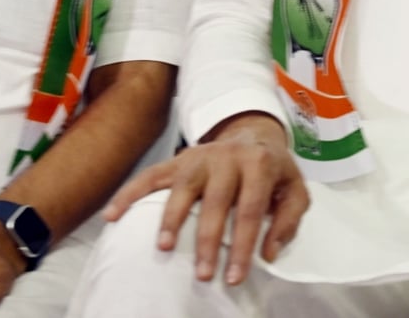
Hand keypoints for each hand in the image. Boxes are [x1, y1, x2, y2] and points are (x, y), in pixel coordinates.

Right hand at [103, 112, 308, 285]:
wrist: (252, 132)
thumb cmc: (273, 170)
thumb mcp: (295, 189)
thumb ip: (289, 220)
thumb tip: (268, 253)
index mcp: (260, 164)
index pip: (250, 210)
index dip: (243, 246)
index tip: (235, 277)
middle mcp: (227, 158)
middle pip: (216, 202)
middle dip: (209, 241)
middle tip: (203, 273)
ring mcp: (199, 157)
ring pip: (182, 189)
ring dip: (171, 219)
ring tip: (163, 248)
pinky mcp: (178, 159)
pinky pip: (150, 176)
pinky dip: (129, 194)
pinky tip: (113, 215)